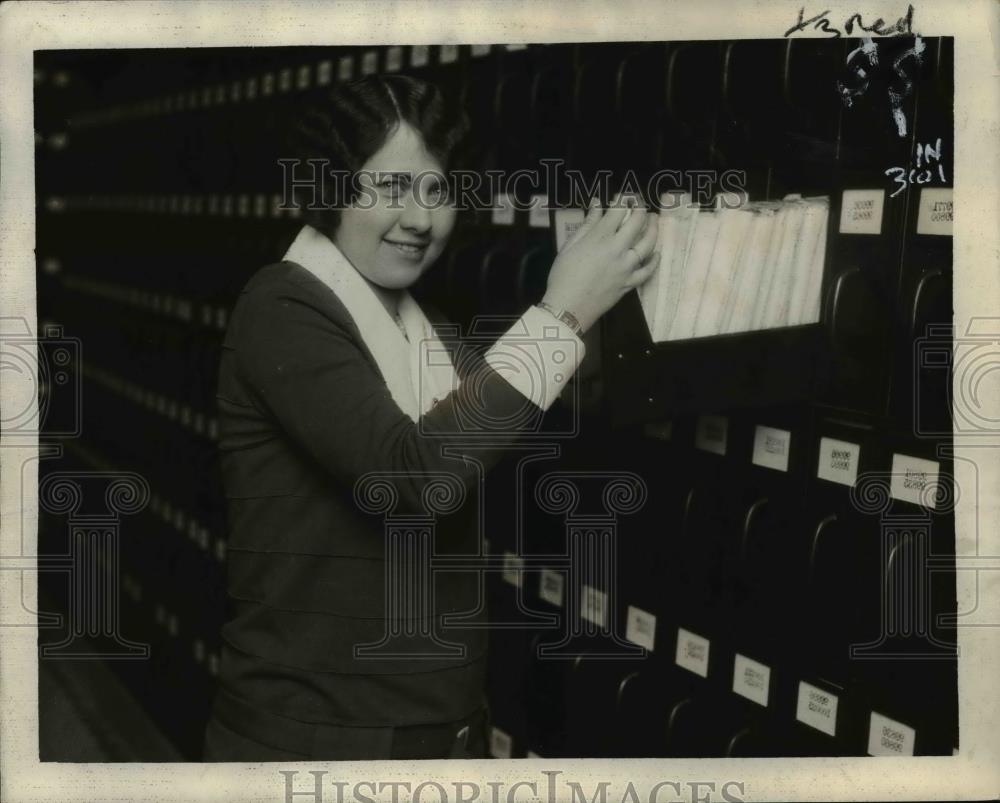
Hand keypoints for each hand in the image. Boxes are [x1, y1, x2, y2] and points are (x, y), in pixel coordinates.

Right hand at [542, 193, 659, 333]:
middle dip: (641, 210)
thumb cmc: (562, 276)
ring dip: (653, 229)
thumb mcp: (569, 246)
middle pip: (637, 223)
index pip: (618, 211)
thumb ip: (587, 224)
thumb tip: (597, 204)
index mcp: (599, 238)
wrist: (567, 307)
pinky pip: (647, 271)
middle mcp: (617, 249)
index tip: (624, 197)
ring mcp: (626, 267)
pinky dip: (654, 261)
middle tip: (641, 205)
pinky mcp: (629, 283)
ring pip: (647, 244)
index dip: (623, 200)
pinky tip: (657, 253)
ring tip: (654, 220)